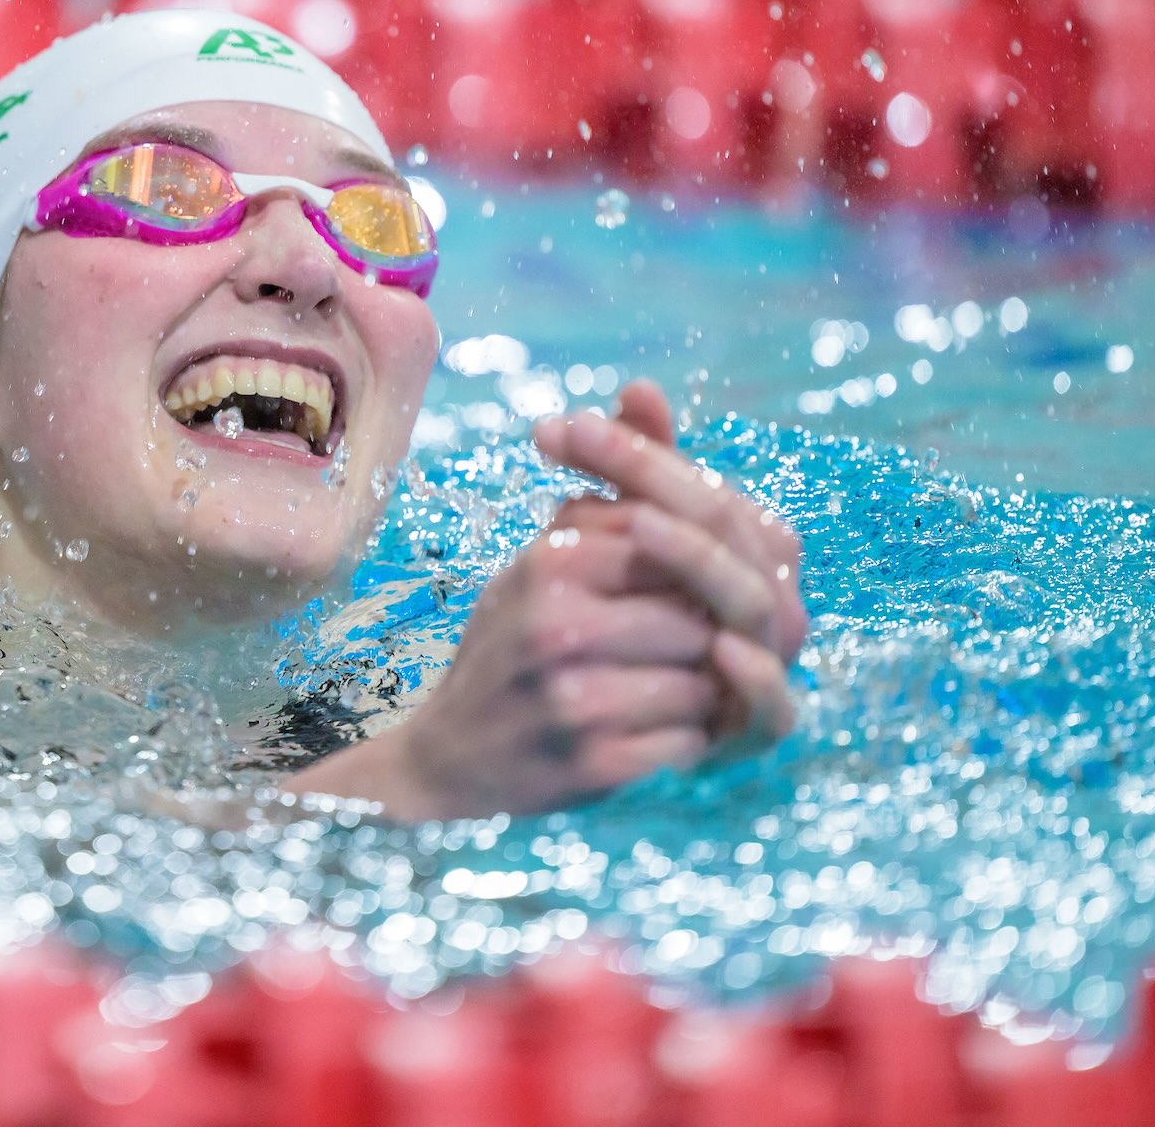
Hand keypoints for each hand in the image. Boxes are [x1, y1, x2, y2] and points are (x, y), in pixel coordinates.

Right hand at [285, 380, 804, 818]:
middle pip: (699, 614)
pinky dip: (690, 739)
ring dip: (706, 690)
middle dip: (707, 635)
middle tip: (688, 648)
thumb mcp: (544, 555)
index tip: (684, 596)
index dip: (697, 573)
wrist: (447, 760)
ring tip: (672, 688)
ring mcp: (575, 696)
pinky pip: (691, 740)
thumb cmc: (510, 647)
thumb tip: (646, 390)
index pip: (675, 545)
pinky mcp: (594, 763)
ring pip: (706, 679)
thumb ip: (609, 481)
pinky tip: (657, 732)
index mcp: (548, 560)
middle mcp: (557, 622)